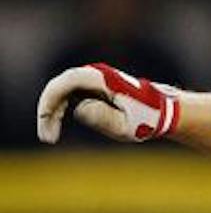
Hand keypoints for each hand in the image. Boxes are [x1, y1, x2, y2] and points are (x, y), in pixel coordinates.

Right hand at [35, 63, 179, 144]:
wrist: (162, 113)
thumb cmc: (146, 119)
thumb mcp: (125, 124)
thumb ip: (102, 116)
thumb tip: (79, 108)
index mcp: (102, 78)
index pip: (65, 83)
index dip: (50, 101)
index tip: (46, 121)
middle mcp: (93, 74)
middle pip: (59, 88)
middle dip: (48, 112)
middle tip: (46, 137)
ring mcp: (90, 81)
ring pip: (61, 94)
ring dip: (52, 114)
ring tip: (50, 138)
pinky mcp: (90, 89)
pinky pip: (67, 98)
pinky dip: (60, 113)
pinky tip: (55, 130)